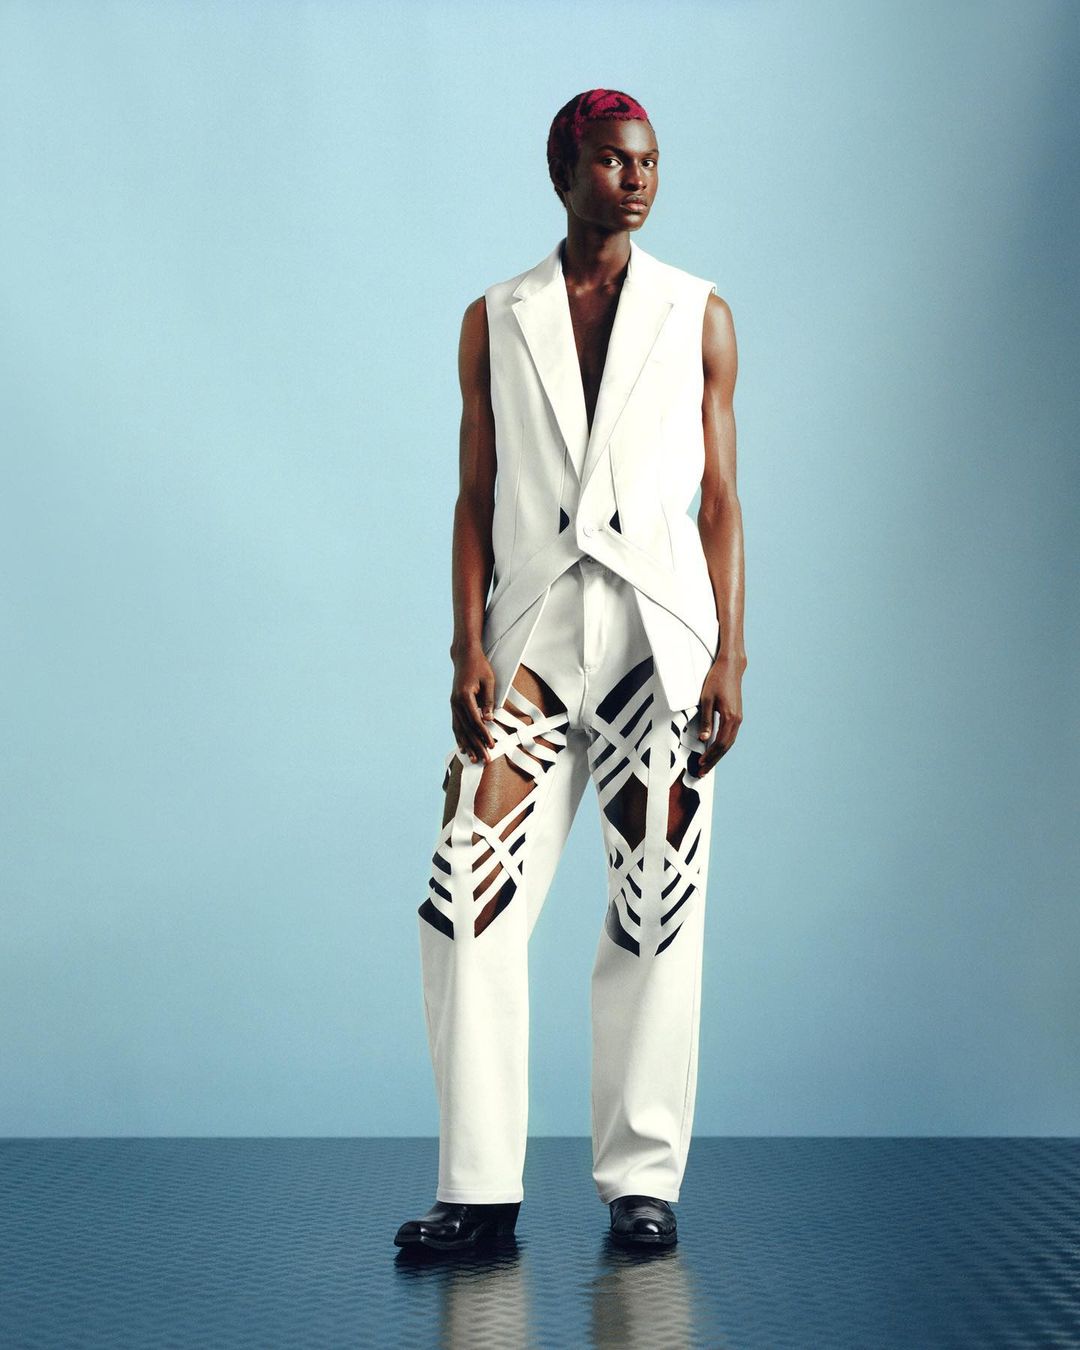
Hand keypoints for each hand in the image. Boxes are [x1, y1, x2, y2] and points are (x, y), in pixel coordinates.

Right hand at [451, 649, 497, 763]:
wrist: (464, 656)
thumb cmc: (479, 666)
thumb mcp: (489, 681)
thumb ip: (488, 700)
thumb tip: (488, 719)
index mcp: (464, 696)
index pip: (475, 721)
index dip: (483, 734)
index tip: (491, 745)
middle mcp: (455, 703)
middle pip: (467, 729)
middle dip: (476, 746)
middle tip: (485, 759)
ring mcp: (453, 705)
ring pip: (459, 730)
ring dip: (467, 745)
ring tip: (473, 759)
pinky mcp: (454, 705)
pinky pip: (456, 725)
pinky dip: (459, 737)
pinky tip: (463, 747)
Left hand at [695, 653, 743, 775]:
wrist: (730, 667)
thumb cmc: (717, 680)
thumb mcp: (706, 700)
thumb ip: (706, 720)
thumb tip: (704, 738)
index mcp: (730, 718)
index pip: (720, 743)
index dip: (710, 756)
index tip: (700, 764)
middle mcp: (737, 720)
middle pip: (726, 746)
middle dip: (714, 760)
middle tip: (703, 771)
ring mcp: (738, 718)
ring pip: (729, 742)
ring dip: (718, 754)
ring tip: (708, 764)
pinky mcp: (737, 715)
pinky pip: (730, 735)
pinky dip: (722, 745)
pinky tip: (715, 749)